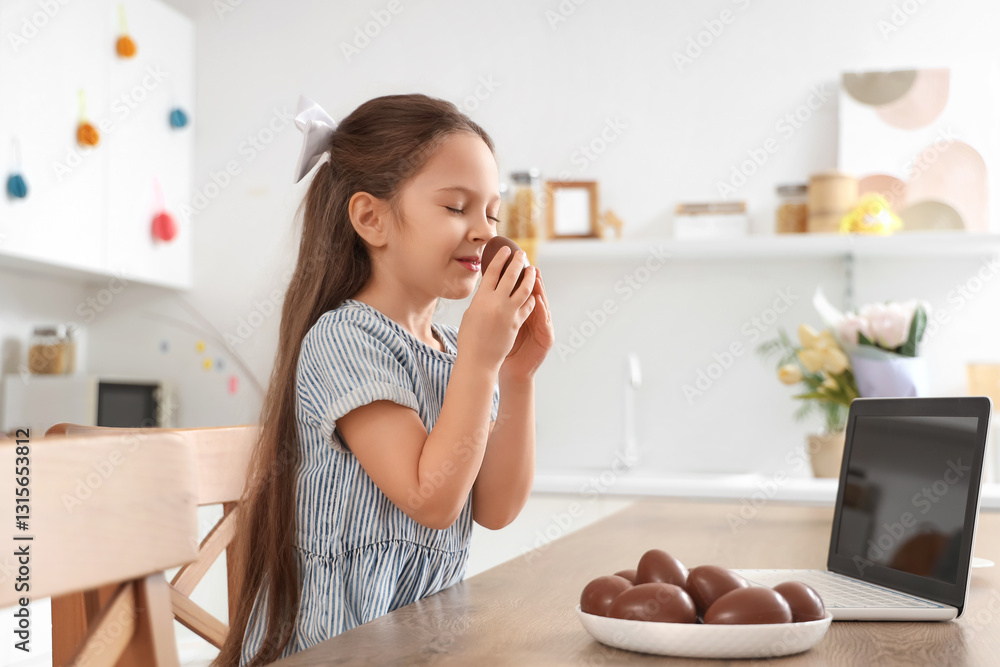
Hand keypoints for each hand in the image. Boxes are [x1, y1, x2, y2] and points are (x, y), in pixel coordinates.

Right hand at [458, 247, 537, 373]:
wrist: (478, 359)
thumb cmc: (469, 338)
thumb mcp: (471, 313)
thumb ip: (481, 300)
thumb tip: (489, 290)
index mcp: (481, 298)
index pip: (493, 271)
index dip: (500, 258)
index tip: (505, 249)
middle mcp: (496, 302)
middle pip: (511, 275)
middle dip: (517, 261)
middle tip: (522, 254)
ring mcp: (509, 312)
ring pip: (524, 288)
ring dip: (529, 277)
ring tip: (532, 270)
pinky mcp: (517, 323)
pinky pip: (527, 306)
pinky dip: (531, 297)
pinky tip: (533, 293)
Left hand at [500, 265, 553, 381]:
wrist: (513, 372)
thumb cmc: (502, 350)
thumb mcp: (498, 326)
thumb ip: (496, 311)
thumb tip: (483, 294)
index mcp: (519, 314)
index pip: (520, 293)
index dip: (517, 279)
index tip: (511, 264)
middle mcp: (533, 318)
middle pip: (532, 295)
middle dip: (529, 278)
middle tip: (526, 263)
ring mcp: (541, 328)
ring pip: (541, 304)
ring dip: (539, 290)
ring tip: (535, 275)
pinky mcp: (546, 338)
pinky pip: (545, 322)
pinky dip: (542, 310)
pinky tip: (538, 300)